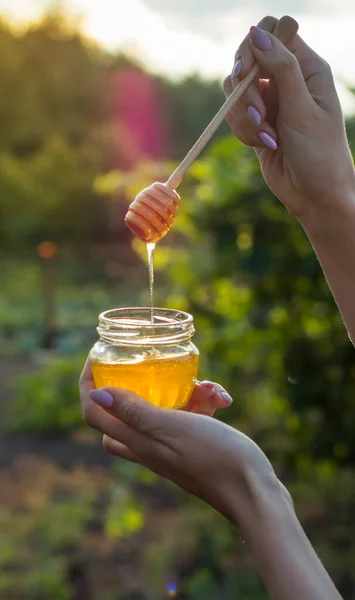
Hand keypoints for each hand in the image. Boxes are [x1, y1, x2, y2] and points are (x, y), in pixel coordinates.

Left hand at [79, 358, 283, 519]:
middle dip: (134, 383)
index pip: (94, 411)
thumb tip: (96, 394)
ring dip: (183, 392)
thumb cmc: (213, 457)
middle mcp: (147, 446)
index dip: (89, 383)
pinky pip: (189, 415)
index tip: (97, 356)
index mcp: (136, 442)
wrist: (253, 492)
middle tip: (148, 366)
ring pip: (162, 409)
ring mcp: (169, 447)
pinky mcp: (191, 445)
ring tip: (209, 387)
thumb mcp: (171, 428)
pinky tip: (221, 400)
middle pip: (123, 410)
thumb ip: (134, 412)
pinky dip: (202, 403)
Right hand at [224, 16, 354, 222]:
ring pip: (235, 89)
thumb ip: (281, 67)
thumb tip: (256, 32)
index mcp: (307, 67)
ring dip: (244, 116)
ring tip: (266, 138)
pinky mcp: (255, 121)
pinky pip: (233, 113)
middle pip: (248, 57)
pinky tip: (262, 145)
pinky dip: (242, 130)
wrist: (314, 195)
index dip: (257, 45)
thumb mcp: (302, 108)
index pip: (275, 31)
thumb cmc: (319, 153)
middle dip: (245, 88)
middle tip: (260, 114)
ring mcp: (269, 100)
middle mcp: (287, 79)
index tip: (249, 70)